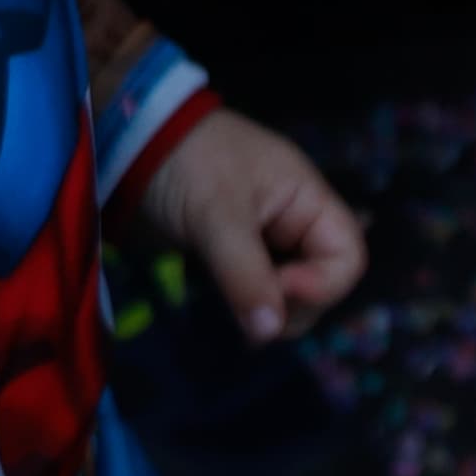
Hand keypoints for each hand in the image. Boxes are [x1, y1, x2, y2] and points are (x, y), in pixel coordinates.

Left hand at [133, 105, 365, 343]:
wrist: (127, 142)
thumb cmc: (185, 162)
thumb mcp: (217, 213)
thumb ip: (246, 273)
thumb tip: (268, 333)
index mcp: (308, 200)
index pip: (348, 256)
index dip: (324, 284)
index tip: (280, 288)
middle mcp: (296, 225)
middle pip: (323, 285)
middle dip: (293, 307)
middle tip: (250, 311)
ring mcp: (267, 244)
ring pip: (289, 297)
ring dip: (267, 314)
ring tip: (233, 314)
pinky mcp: (237, 260)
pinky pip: (258, 296)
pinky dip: (246, 310)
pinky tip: (224, 309)